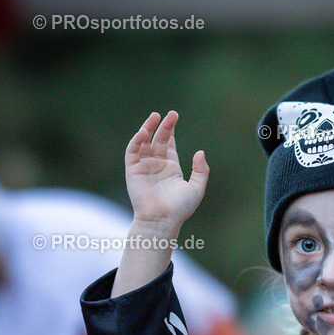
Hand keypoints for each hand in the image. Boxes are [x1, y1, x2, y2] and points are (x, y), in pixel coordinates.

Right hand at [125, 110, 208, 233]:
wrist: (162, 220)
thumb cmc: (180, 208)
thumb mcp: (197, 188)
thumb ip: (201, 170)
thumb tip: (200, 152)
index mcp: (170, 168)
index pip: (168, 144)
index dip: (170, 130)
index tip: (174, 117)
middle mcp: (156, 165)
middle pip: (158, 140)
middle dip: (163, 126)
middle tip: (170, 114)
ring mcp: (144, 167)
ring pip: (144, 142)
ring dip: (148, 128)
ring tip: (155, 116)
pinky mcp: (132, 170)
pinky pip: (132, 151)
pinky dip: (136, 140)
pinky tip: (144, 132)